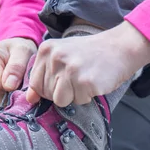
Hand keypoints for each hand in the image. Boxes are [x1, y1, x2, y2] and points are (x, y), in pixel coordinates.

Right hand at [0, 38, 36, 107]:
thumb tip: (9, 86)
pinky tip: (9, 90)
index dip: (13, 89)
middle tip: (22, 85)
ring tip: (16, 85)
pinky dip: (4, 101)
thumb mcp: (23, 51)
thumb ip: (17, 66)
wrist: (11, 53)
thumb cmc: (18, 50)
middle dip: (11, 94)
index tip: (23, 84)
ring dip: (8, 98)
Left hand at [26, 21, 149, 106]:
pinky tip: (95, 81)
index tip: (63, 80)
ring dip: (74, 95)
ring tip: (85, 80)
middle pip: (47, 94)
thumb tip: (29, 98)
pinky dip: (88, 96)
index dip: (49, 88)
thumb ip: (44, 74)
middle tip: (78, 77)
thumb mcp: (63, 56)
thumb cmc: (91, 54)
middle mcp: (56, 58)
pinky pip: (79, 101)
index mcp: (47, 49)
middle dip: (62, 92)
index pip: (35, 83)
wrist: (120, 48)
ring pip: (60, 100)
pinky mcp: (85, 81)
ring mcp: (70, 70)